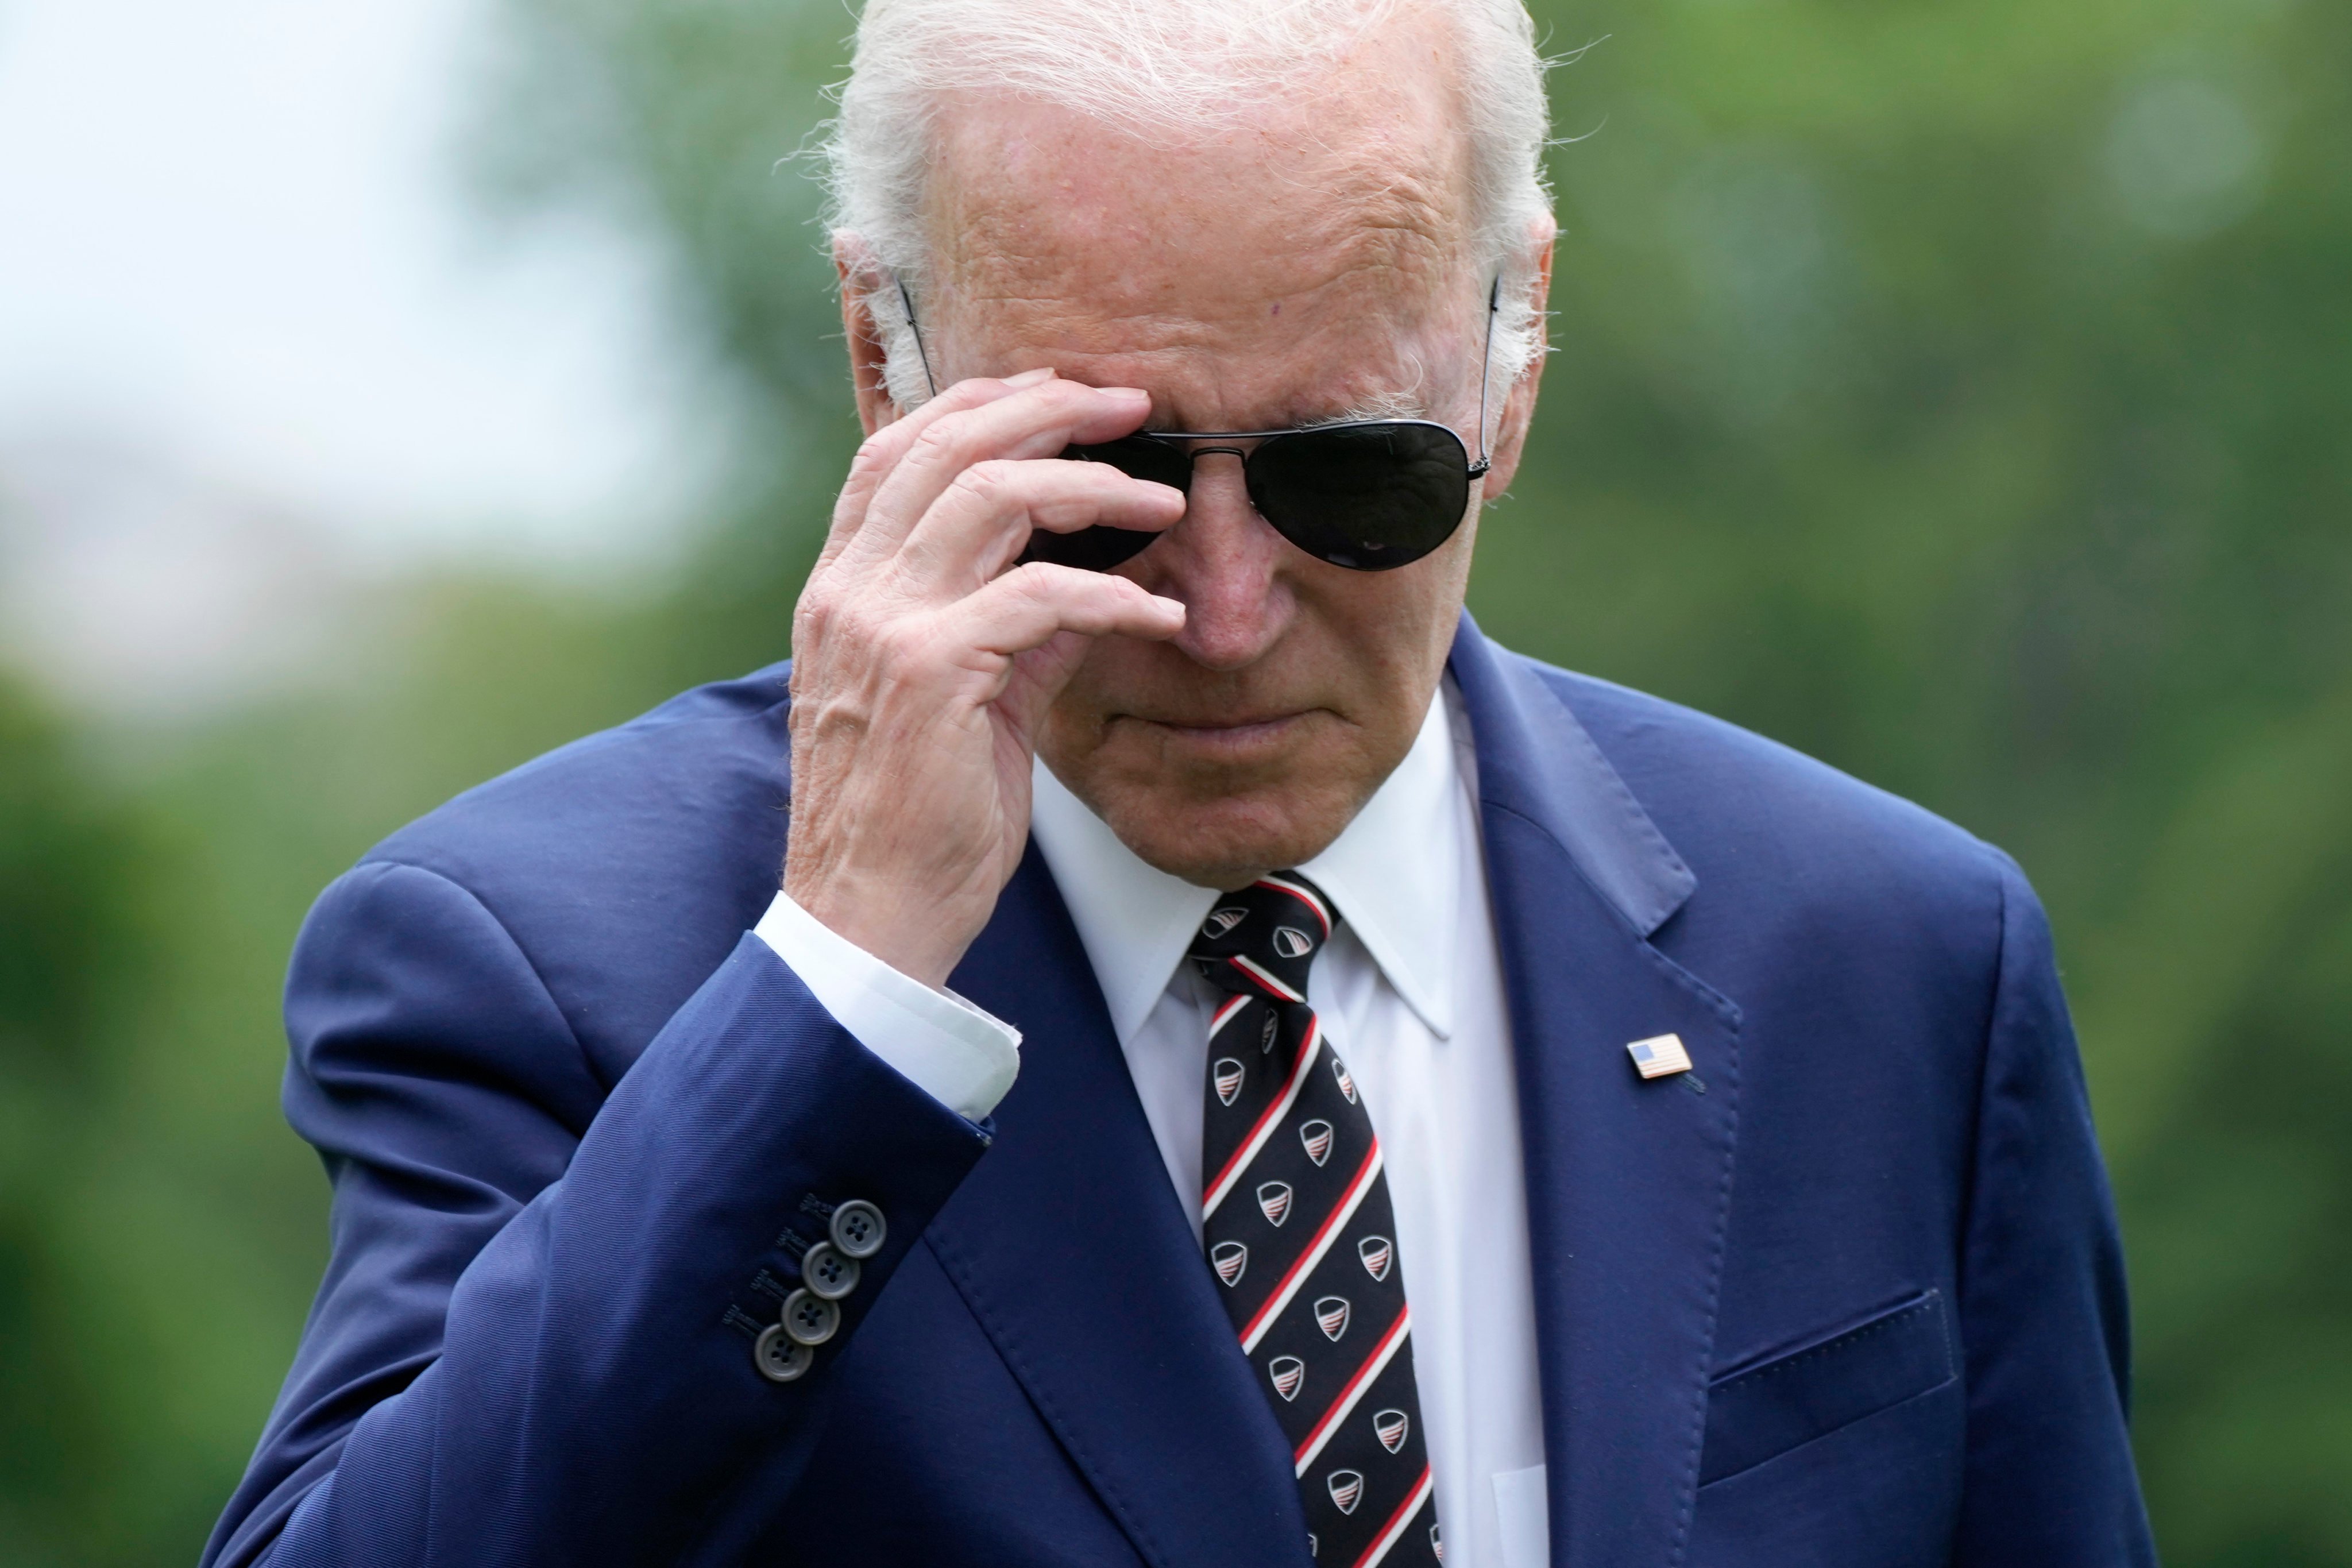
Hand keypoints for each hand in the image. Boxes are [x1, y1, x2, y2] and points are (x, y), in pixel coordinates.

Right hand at [785, 370, 1187, 985]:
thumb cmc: (915, 819)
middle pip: (943, 445)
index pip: (899, 451)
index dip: (981, 404)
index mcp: (843, 589)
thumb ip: (1014, 633)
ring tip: (1164, 498)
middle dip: (1046, 409)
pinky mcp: (930, 671)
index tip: (1063, 394)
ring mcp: (882, 626)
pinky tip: (1160, 618)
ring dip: (1092, 483)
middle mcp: (849, 591)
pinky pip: (1038, 594)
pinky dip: (1111, 595)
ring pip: (989, 496)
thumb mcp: (966, 703)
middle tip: (1131, 405)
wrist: (869, 915)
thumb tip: (1091, 584)